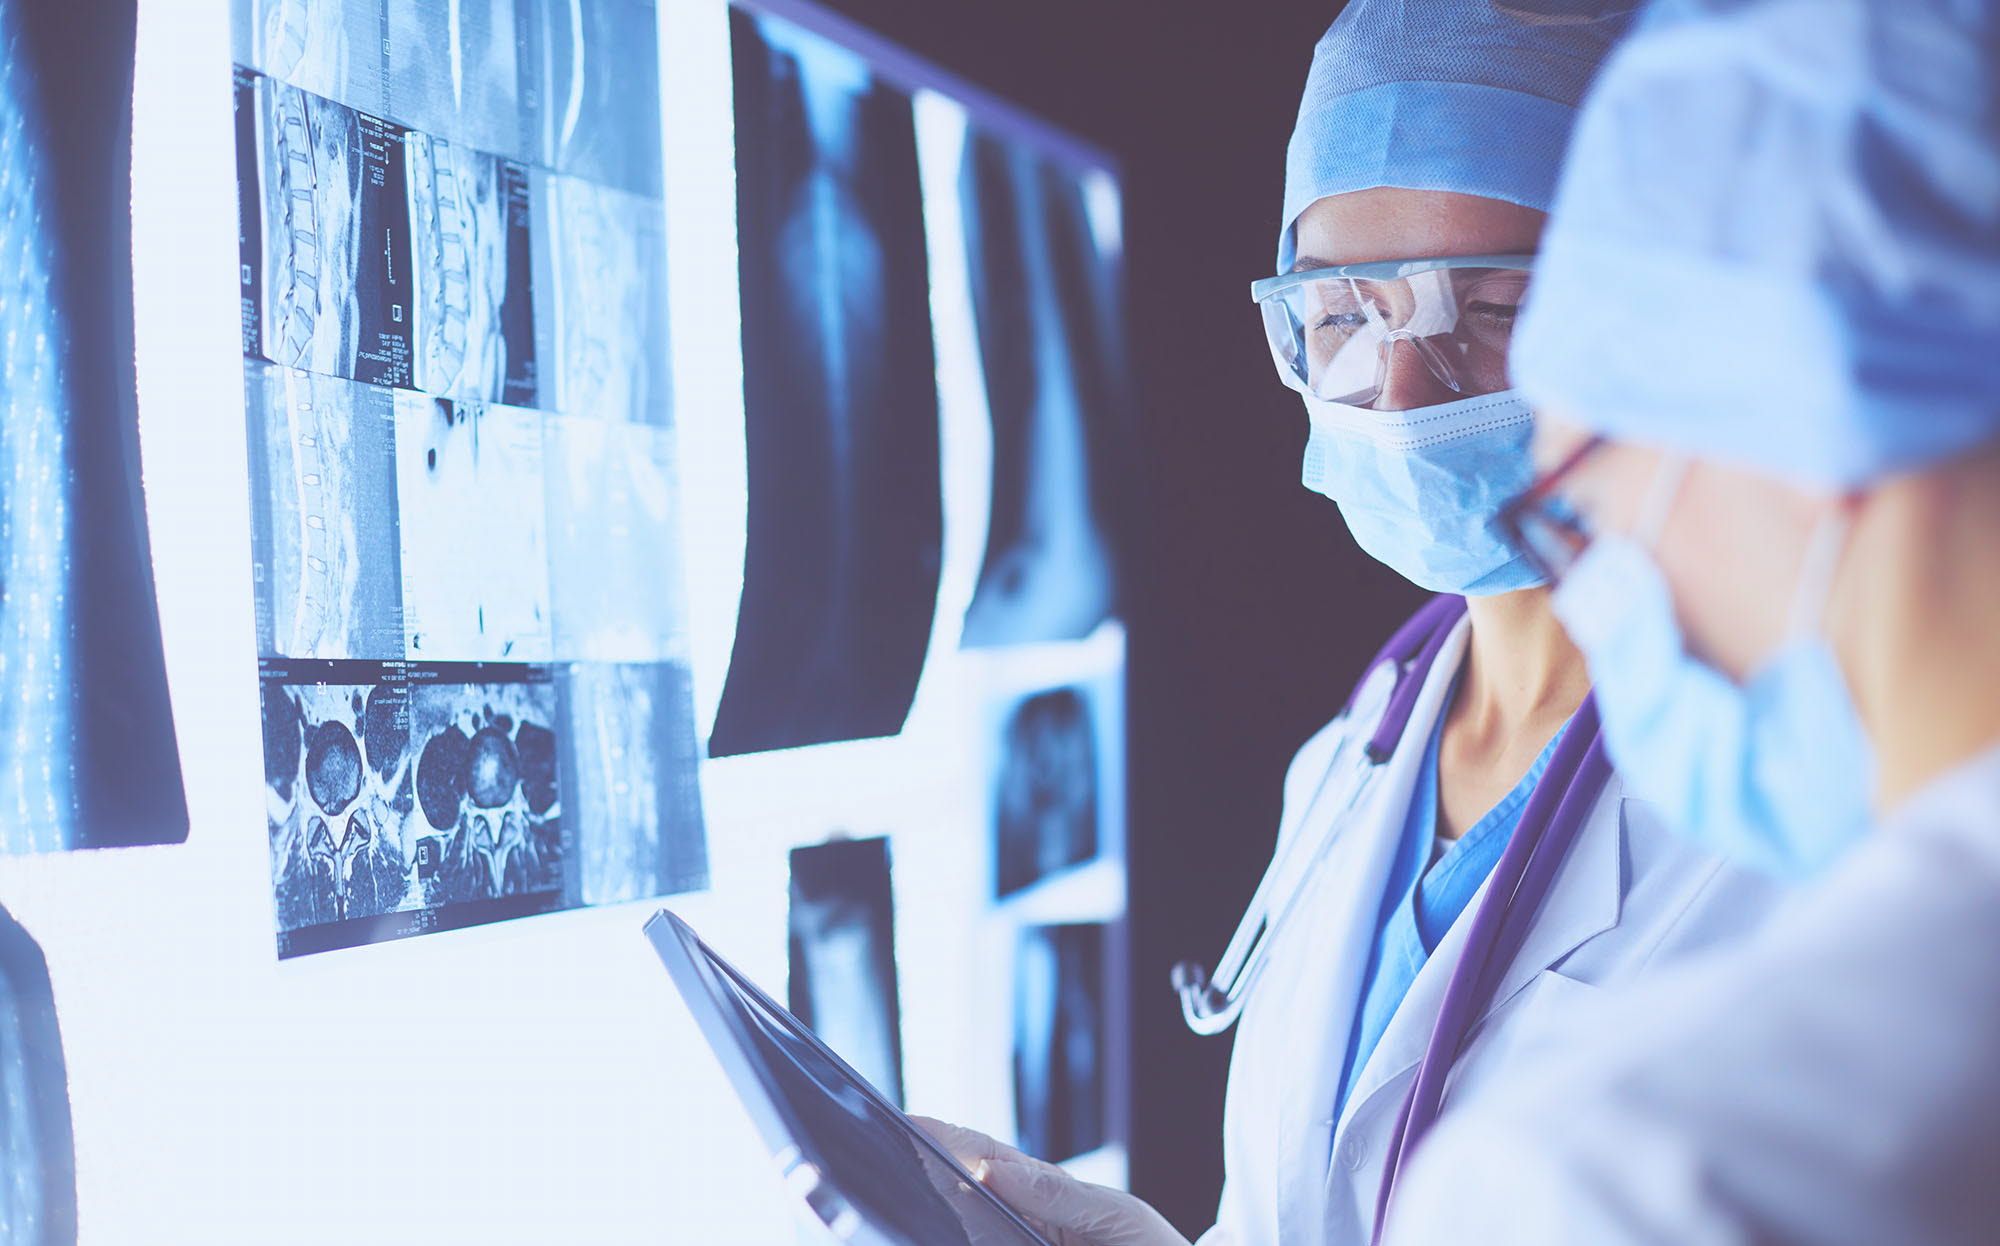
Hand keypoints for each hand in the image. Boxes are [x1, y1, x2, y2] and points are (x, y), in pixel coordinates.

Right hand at [912, 1117, 1191, 1245]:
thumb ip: (1057, 1194)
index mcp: (1036, 1189)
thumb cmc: (1145, 1245)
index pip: (979, 1154)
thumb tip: (991, 1168)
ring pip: (956, 1227)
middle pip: (954, 1193)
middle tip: (879, 1162)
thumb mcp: (1112, 1214)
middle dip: (917, 1175)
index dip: (940, 1137)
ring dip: (928, 1215)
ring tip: (895, 1208)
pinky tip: (930, 1236)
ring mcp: (1006, 1240)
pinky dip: (950, 1238)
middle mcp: (1014, 1217)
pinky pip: (972, 1244)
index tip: (905, 1121)